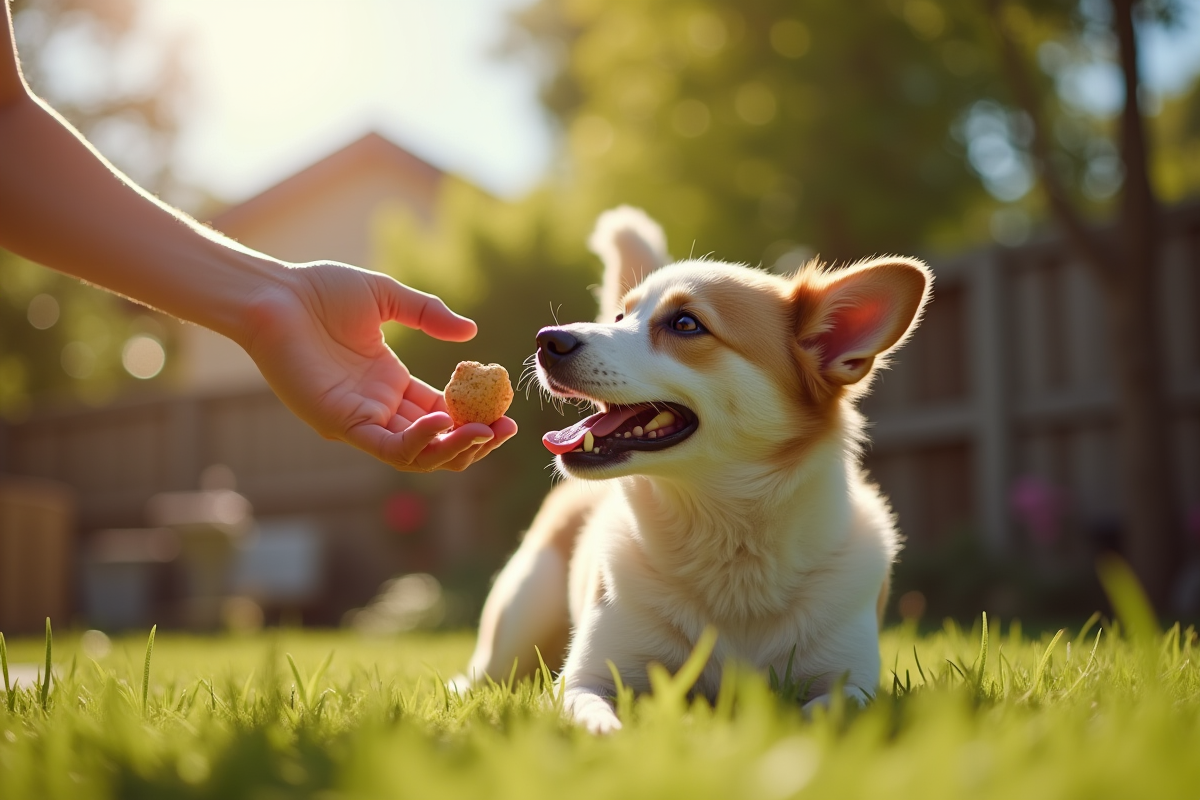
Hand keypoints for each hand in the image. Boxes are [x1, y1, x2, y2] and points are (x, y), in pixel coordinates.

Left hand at [240, 261, 516, 471]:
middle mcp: (378, 406)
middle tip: (506, 429)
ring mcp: (360, 419)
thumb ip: (430, 315)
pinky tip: (445, 423)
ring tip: (485, 433)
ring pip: (417, 454)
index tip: (505, 409)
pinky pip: (389, 447)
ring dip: (455, 449)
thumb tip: (471, 333)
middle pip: (436, 441)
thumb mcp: (388, 298)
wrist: (275, 294)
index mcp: (390, 382)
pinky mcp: (341, 424)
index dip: (475, 415)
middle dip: (475, 441)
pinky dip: (420, 443)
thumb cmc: (320, 290)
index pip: (442, 411)